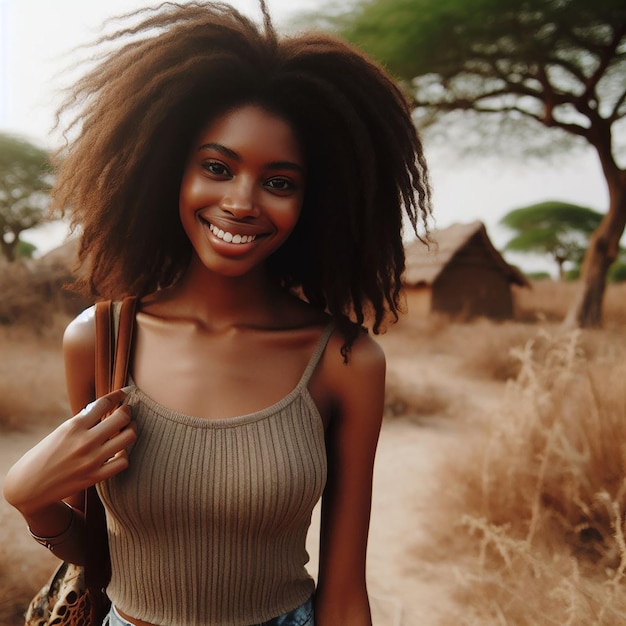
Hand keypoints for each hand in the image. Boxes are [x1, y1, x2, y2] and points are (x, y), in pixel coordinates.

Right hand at [3, 388, 136, 515]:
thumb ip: (83, 421)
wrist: (27, 486)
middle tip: (127, 411)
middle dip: (128, 411)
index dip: (118, 395)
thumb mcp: (61, 431)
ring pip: (128, 437)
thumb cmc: (44, 454)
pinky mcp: (95, 477)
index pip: (105, 403)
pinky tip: (120, 451)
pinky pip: (123, 462)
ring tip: (129, 428)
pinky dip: (125, 455)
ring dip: (132, 430)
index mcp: (74, 426)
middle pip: (122, 417)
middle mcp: (85, 441)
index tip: (123, 394)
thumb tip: (106, 408)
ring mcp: (92, 460)